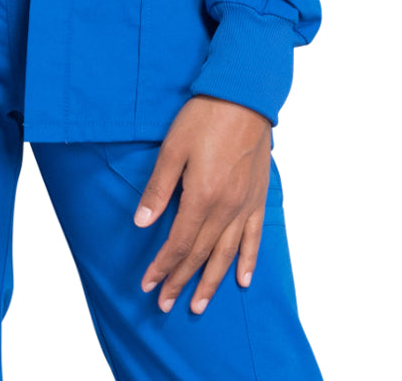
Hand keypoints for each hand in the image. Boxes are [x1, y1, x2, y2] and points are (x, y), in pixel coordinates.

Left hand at [132, 94, 271, 313]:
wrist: (245, 96)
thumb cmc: (205, 117)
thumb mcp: (173, 148)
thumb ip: (158, 188)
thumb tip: (142, 223)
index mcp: (202, 197)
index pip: (179, 243)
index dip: (162, 267)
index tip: (148, 284)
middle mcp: (226, 208)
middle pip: (201, 254)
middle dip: (181, 281)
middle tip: (165, 304)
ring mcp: (245, 205)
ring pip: (228, 254)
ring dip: (211, 282)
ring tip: (199, 305)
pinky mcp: (259, 197)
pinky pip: (255, 238)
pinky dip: (249, 261)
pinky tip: (243, 280)